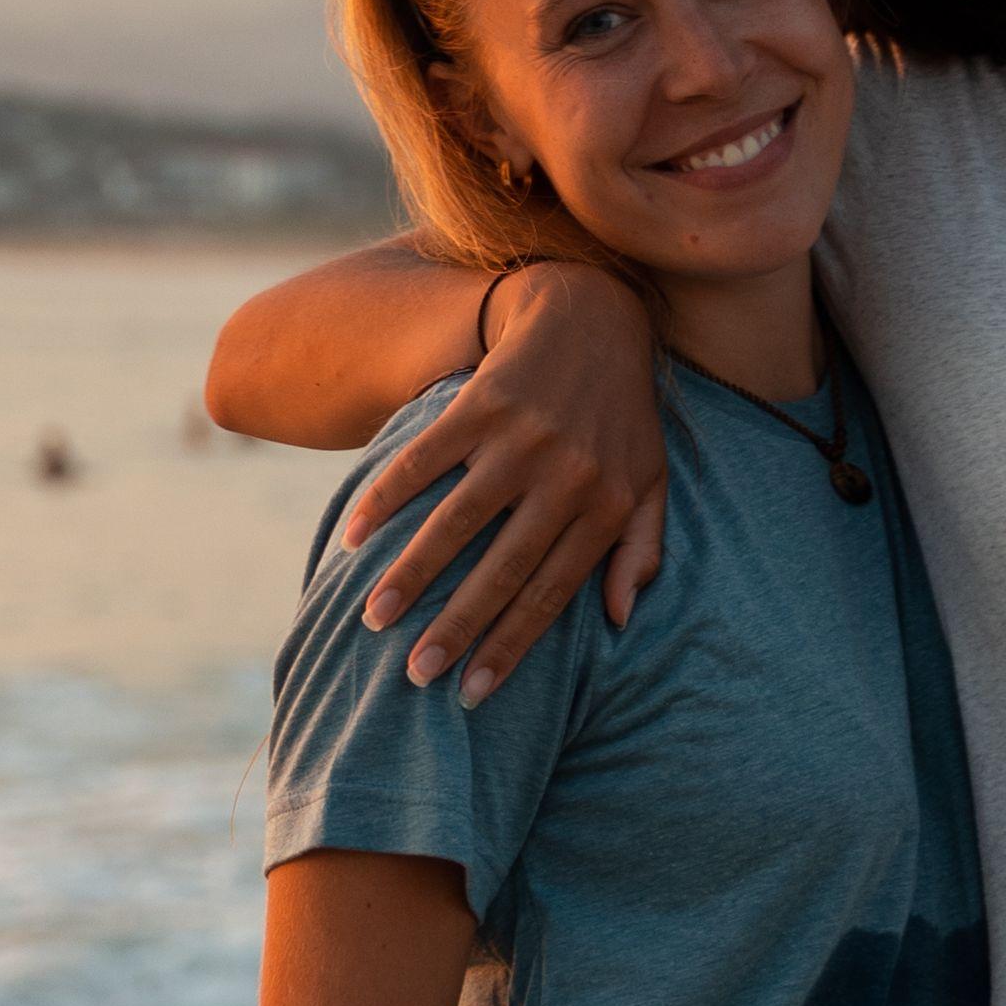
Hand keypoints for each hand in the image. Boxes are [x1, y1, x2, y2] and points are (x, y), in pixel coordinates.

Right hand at [346, 262, 667, 702]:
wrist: (593, 314)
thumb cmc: (621, 413)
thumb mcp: (651, 480)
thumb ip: (641, 548)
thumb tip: (622, 619)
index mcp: (605, 506)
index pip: (552, 593)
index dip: (510, 646)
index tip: (471, 691)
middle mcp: (565, 477)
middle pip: (502, 568)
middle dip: (456, 627)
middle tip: (415, 675)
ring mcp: (522, 438)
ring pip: (457, 521)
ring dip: (411, 574)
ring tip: (374, 618)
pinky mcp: (482, 402)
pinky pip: (425, 460)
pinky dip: (386, 498)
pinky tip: (354, 537)